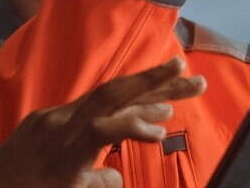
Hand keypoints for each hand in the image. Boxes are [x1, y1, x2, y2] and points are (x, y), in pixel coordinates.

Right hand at [0, 58, 208, 187]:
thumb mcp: (57, 182)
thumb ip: (89, 176)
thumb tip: (114, 176)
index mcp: (56, 123)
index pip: (106, 99)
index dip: (142, 90)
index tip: (173, 86)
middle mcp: (57, 121)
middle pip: (113, 92)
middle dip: (155, 80)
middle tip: (193, 74)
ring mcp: (56, 135)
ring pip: (109, 101)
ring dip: (150, 90)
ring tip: (186, 84)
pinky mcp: (59, 157)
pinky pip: (98, 133)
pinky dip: (129, 127)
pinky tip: (156, 130)